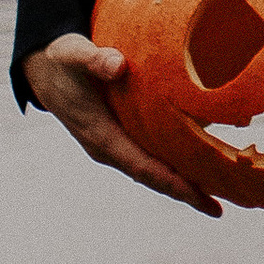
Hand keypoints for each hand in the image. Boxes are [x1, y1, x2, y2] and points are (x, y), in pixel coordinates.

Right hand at [24, 34, 221, 216]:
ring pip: (153, 168)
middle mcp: (109, 147)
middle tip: (218, 209)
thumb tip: (117, 66)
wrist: (46, 67)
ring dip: (183, 180)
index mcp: (100, 136)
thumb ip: (94, 59)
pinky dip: (175, 160)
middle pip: (152, 177)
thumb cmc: (63, 60)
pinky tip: (200, 158)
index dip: (172, 183)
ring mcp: (115, 143)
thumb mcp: (74, 55)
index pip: (142, 167)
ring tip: (218, 190)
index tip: (199, 196)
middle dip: (184, 192)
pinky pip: (151, 154)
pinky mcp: (121, 134)